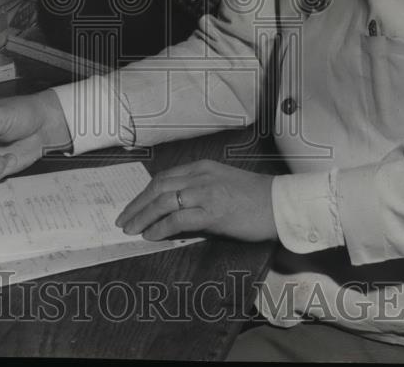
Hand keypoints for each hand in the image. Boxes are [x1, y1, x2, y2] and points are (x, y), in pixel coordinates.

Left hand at [115, 160, 276, 242]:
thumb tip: (175, 209)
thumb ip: (199, 190)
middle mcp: (201, 176)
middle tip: (123, 219)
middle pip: (158, 187)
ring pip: (164, 201)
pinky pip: (178, 219)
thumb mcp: (222, 184)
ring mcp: (207, 193)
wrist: (280, 204)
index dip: (144, 193)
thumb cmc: (254, 198)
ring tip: (131, 229)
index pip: (164, 178)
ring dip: (143, 216)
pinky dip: (160, 227)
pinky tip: (151, 235)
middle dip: (137, 204)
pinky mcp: (213, 212)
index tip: (133, 206)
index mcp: (202, 167)